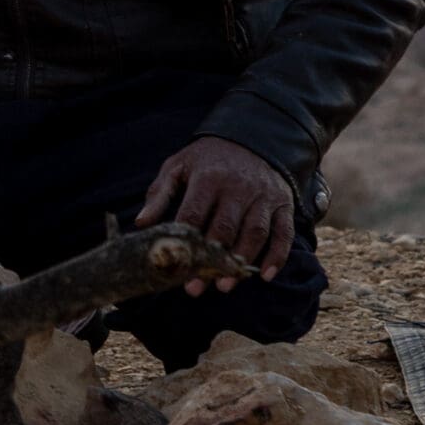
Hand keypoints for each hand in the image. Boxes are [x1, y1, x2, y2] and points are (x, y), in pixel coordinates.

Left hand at [135, 136, 294, 295]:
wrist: (251, 138)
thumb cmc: (207, 160)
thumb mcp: (178, 166)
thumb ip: (160, 194)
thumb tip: (141, 223)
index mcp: (208, 178)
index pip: (195, 214)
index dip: (186, 242)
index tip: (176, 266)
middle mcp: (238, 187)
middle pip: (225, 228)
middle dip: (211, 259)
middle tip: (196, 286)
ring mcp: (263, 196)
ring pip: (255, 233)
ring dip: (241, 262)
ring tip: (225, 286)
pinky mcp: (283, 204)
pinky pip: (283, 232)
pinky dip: (277, 255)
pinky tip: (264, 275)